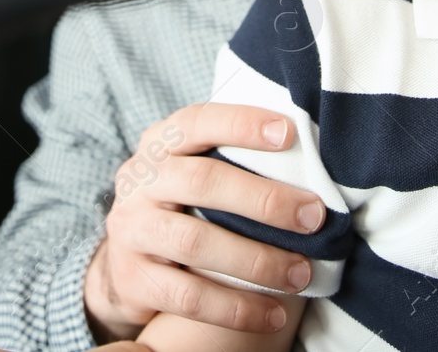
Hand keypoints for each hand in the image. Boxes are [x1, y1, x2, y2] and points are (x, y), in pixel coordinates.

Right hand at [84, 103, 324, 340]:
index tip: (288, 132)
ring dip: (256, 260)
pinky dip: (236, 307)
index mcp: (159, 146)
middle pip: (201, 181)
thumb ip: (230, 161)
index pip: (196, 122)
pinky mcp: (133, 280)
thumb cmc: (180, 209)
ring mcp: (132, 231)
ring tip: (301, 274)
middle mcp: (139, 182)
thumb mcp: (190, 175)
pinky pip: (189, 296)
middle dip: (263, 199)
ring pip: (195, 242)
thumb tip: (310, 159)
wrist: (123, 268)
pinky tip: (272, 314)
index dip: (240, 123)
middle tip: (314, 217)